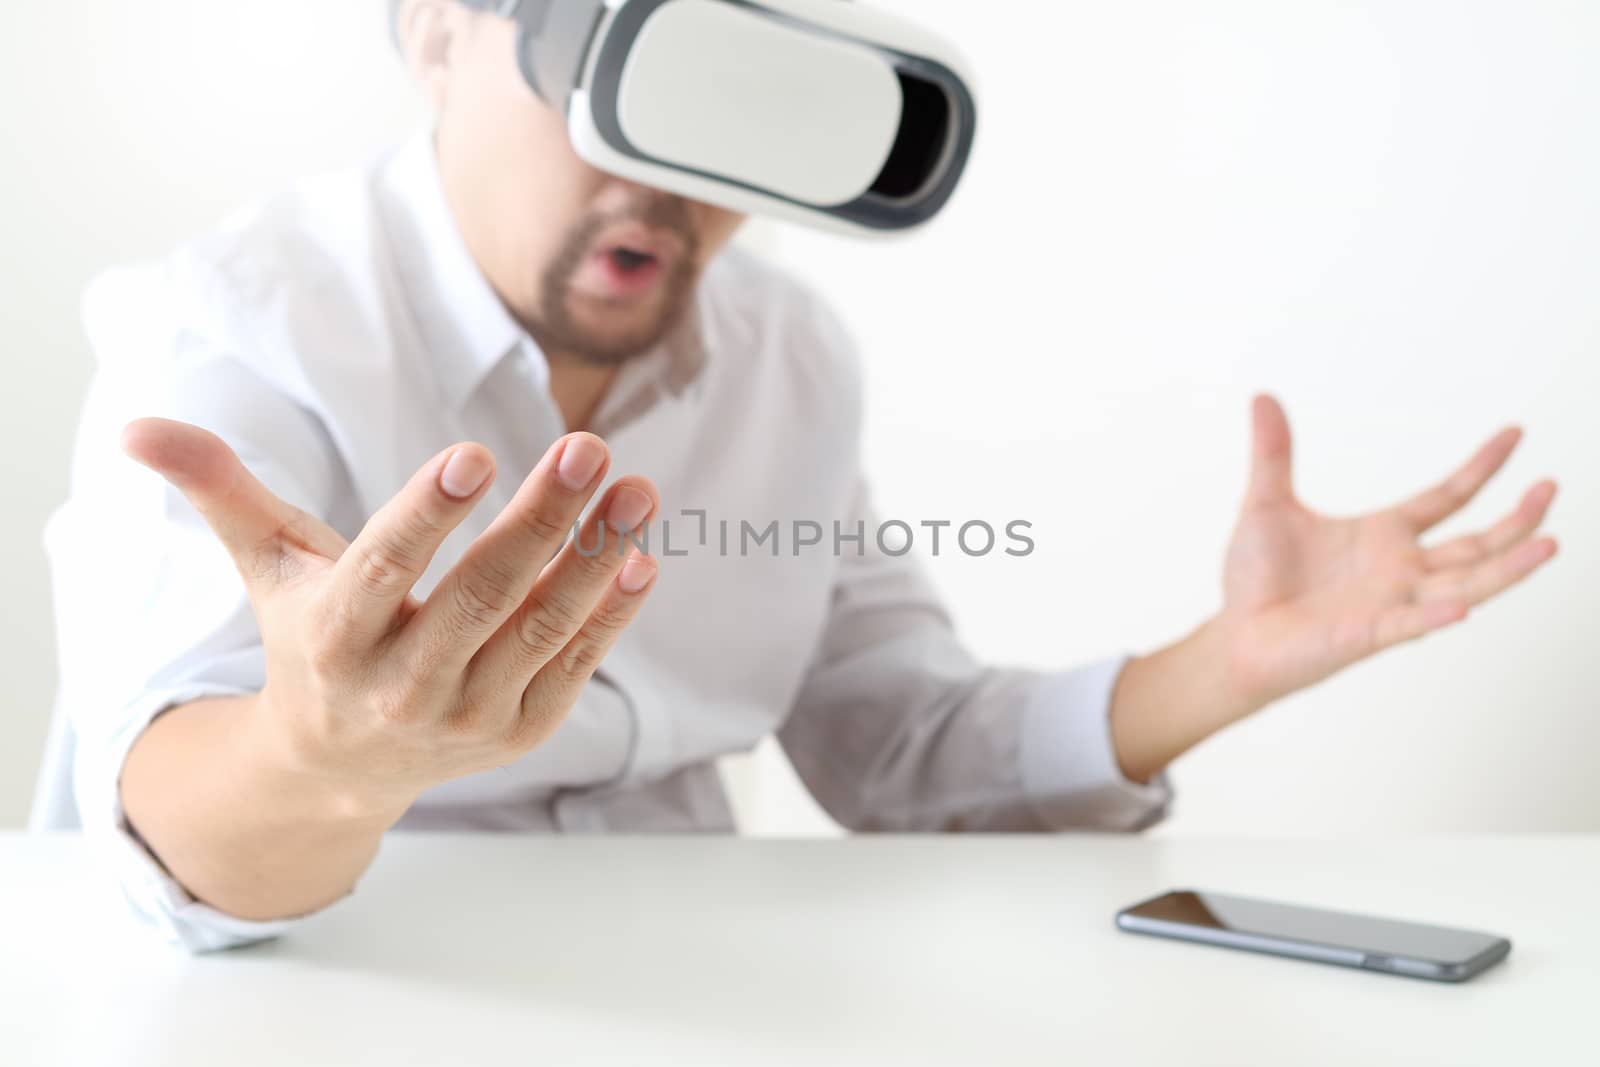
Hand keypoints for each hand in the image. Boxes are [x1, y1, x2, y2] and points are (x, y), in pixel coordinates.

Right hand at [122, 419, 660, 816]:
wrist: (341, 763)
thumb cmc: (308, 638)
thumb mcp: (266, 567)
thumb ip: (219, 494)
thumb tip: (136, 425)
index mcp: (334, 636)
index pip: (383, 570)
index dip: (428, 514)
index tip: (476, 452)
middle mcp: (400, 685)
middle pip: (479, 596)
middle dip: (539, 520)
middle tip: (587, 447)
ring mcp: (467, 716)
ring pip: (538, 630)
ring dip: (595, 559)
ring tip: (635, 489)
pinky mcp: (518, 730)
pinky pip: (572, 667)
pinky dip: (610, 616)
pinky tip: (641, 557)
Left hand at [1221, 395, 1557, 708]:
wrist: (1234, 636)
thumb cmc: (1255, 579)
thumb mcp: (1267, 503)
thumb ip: (1272, 453)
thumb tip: (1263, 398)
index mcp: (1383, 535)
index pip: (1448, 497)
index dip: (1482, 467)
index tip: (1516, 433)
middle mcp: (1400, 569)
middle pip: (1476, 543)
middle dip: (1517, 519)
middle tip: (1552, 486)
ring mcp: (1391, 603)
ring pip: (1466, 585)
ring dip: (1508, 568)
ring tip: (1551, 544)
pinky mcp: (1368, 635)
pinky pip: (1410, 624)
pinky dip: (1436, 616)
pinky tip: (1464, 606)